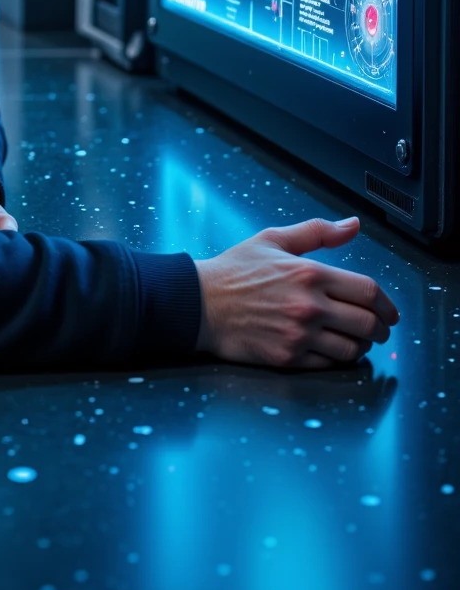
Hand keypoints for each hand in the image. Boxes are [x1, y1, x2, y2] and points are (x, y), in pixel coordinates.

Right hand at [194, 216, 399, 368]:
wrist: (200, 304)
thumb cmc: (233, 271)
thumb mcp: (273, 239)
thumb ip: (317, 231)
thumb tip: (352, 225)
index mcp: (309, 273)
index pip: (368, 291)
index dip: (387, 305)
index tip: (388, 312)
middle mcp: (309, 306)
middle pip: (367, 324)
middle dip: (380, 329)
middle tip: (379, 329)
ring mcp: (300, 335)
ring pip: (352, 349)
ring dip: (361, 346)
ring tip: (355, 340)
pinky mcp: (289, 358)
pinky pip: (329, 364)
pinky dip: (336, 359)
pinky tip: (331, 349)